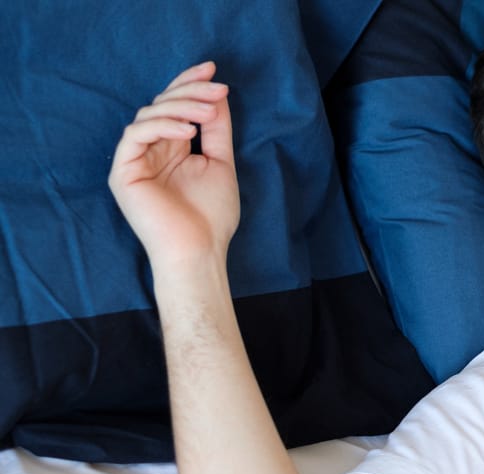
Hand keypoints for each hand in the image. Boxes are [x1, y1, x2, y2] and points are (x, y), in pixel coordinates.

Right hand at [109, 61, 239, 272]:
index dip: (190, 84)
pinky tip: (190, 132)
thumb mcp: (220, 163)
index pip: (175, 106)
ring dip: (182, 107)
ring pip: (149, 115)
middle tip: (217, 88)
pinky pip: (135, 135)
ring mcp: (134, 160)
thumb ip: (216, 129)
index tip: (214, 70)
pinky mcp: (122, 172)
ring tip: (209, 113)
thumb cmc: (211, 216)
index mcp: (172, 148)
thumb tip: (217, 94)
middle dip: (190, 91)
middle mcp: (151, 150)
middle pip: (162, 105)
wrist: (198, 251)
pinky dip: (163, 127)